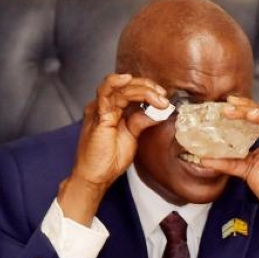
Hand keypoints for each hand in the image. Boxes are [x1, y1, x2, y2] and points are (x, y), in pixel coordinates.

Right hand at [59, 73, 169, 223]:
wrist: (95, 177)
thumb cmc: (108, 160)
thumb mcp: (131, 136)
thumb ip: (142, 121)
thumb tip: (159, 111)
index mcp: (111, 110)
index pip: (130, 90)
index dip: (148, 89)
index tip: (163, 97)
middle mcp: (104, 107)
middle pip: (126, 86)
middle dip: (148, 87)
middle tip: (163, 96)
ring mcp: (99, 109)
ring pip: (120, 87)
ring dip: (141, 89)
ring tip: (157, 96)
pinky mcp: (98, 115)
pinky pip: (106, 92)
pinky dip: (117, 83)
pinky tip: (128, 80)